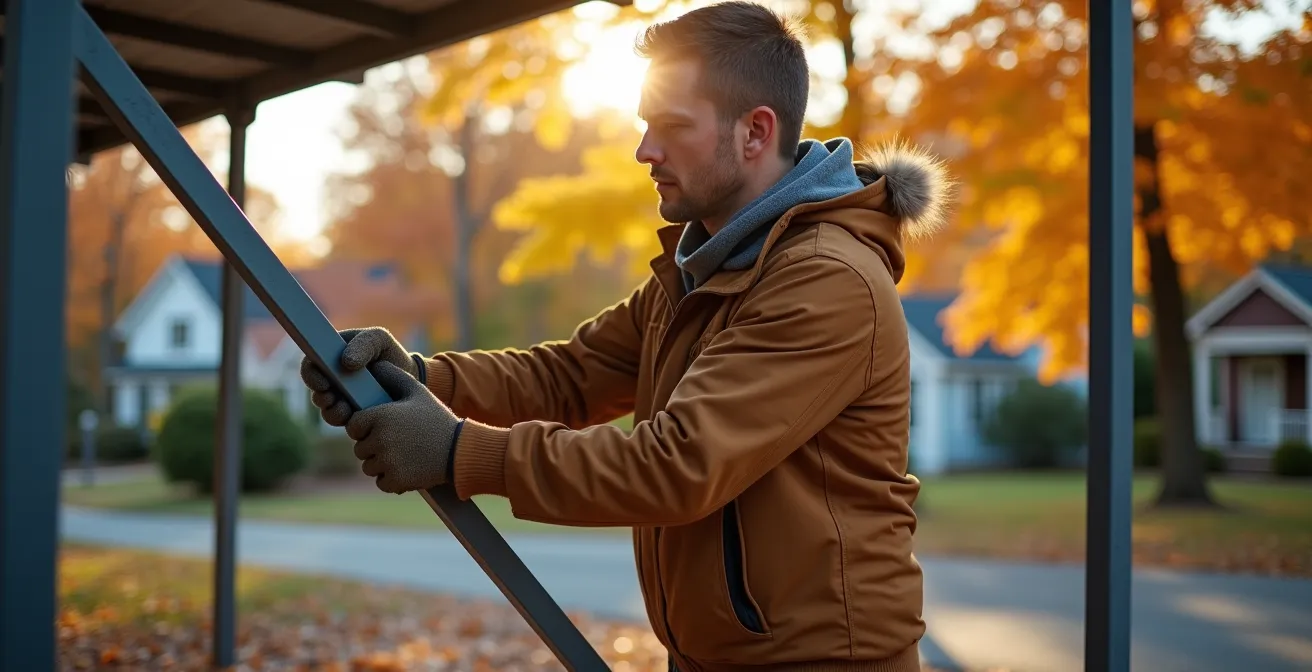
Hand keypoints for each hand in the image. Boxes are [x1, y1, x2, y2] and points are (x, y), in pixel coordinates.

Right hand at [300, 327, 422, 425]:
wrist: (410, 377)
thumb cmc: (389, 353)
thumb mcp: (379, 339)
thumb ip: (363, 343)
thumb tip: (346, 362)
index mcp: (331, 356)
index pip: (310, 364)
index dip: (311, 374)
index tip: (323, 382)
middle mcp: (332, 379)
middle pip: (315, 390)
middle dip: (320, 396)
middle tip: (331, 398)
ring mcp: (341, 398)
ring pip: (326, 409)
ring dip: (332, 411)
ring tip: (345, 410)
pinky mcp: (351, 414)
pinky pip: (341, 421)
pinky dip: (345, 420)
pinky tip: (355, 417)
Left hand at [346, 360, 460, 493]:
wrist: (460, 449)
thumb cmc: (437, 419)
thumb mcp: (418, 392)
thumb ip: (395, 376)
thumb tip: (376, 364)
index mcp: (380, 416)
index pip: (353, 425)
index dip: (365, 426)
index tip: (381, 427)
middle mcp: (380, 439)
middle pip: (360, 448)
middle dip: (374, 446)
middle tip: (398, 442)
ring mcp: (387, 462)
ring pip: (369, 466)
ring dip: (382, 463)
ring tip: (404, 455)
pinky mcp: (396, 480)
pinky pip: (381, 482)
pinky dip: (392, 479)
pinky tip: (408, 468)